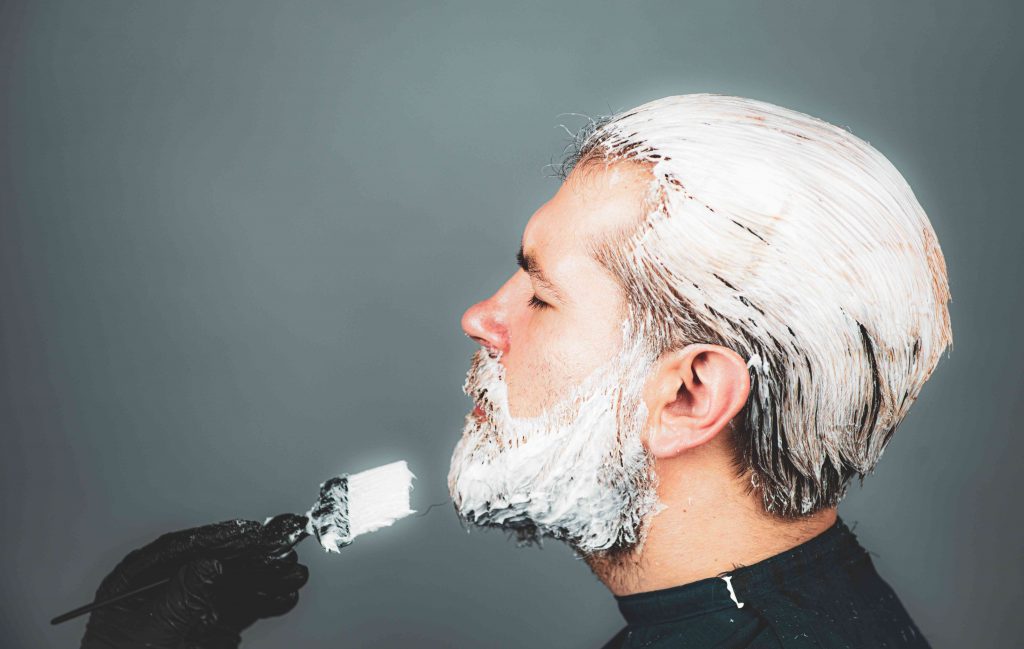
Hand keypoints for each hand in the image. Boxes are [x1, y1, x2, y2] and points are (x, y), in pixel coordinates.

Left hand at [81, 514, 309, 648]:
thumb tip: (208, 563)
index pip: (182, 549)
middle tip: (281, 549)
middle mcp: (163, 591)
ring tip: (293, 574)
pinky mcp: (204, 629)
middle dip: (251, 558)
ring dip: (265, 579)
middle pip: (213, 564)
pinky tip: (283, 597)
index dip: (219, 538)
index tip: (249, 532)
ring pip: (231, 586)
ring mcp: (186, 610)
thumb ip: (183, 596)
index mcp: (136, 583)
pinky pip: (237, 609)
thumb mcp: (154, 631)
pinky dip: (262, 603)